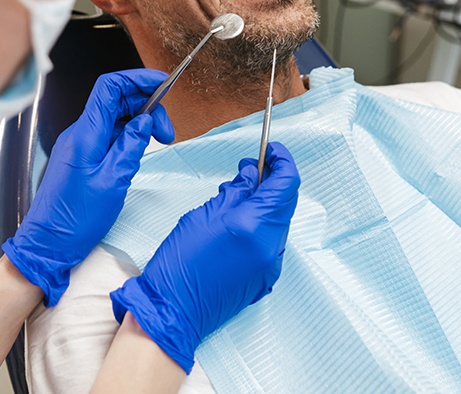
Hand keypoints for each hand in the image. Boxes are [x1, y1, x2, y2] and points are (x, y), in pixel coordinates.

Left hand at [3, 69, 174, 305]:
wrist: (48, 243)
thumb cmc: (76, 219)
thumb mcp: (113, 181)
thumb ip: (132, 145)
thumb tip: (146, 120)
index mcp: (86, 134)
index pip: (110, 88)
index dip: (137, 80)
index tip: (162, 84)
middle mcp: (81, 133)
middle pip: (116, 100)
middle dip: (147, 106)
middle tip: (167, 131)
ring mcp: (81, 144)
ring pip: (115, 117)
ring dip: (140, 122)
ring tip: (160, 141)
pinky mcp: (83, 156)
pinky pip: (109, 134)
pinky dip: (129, 135)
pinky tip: (141, 150)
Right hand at [110, 141, 299, 373]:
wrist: (174, 311)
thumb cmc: (180, 262)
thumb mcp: (204, 214)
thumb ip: (235, 192)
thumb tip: (252, 174)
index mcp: (254, 225)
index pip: (286, 183)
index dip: (282, 160)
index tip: (272, 150)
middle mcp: (270, 245)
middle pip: (286, 201)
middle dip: (272, 180)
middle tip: (249, 169)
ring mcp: (271, 264)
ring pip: (279, 220)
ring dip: (265, 202)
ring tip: (236, 196)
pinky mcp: (266, 277)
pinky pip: (272, 241)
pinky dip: (261, 224)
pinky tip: (238, 221)